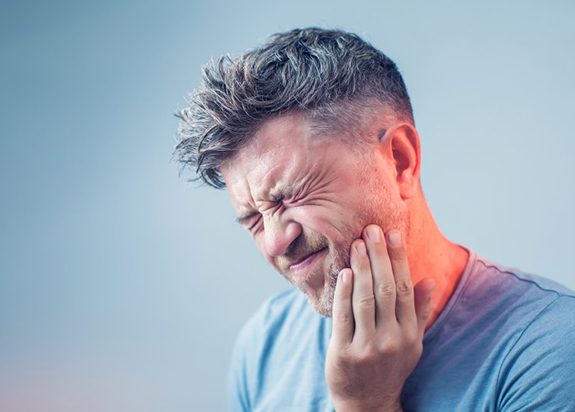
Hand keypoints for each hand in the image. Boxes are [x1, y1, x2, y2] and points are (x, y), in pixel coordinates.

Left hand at [325, 225, 434, 411]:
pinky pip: (344, 317)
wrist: (368, 403)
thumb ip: (420, 311)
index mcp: (410, 333)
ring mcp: (368, 347)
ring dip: (362, 269)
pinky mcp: (344, 353)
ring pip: (365, 300)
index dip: (399, 259)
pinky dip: (343, 293)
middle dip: (379, 256)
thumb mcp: (413, 343)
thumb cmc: (390, 366)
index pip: (406, 289)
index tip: (394, 234)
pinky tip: (344, 272)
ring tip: (357, 244)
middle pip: (386, 289)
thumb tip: (429, 280)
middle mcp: (392, 339)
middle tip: (371, 229)